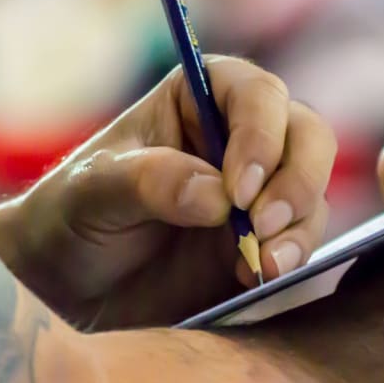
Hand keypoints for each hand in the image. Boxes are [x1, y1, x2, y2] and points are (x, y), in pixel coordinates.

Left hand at [0, 56, 335, 327]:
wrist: (71, 288)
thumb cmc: (72, 217)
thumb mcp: (92, 191)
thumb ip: (149, 181)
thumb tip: (217, 196)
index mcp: (198, 97)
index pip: (256, 94)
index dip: (261, 135)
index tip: (238, 189)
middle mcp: (241, 134)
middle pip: (307, 134)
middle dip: (297, 178)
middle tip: (261, 224)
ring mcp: (261, 186)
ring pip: (313, 186)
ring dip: (298, 223)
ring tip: (263, 262)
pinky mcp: (268, 236)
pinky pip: (303, 235)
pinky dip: (292, 254)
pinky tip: (260, 274)